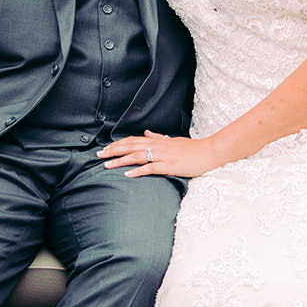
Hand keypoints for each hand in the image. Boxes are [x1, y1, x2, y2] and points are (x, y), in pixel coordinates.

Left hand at [99, 129, 218, 178]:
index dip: (118, 144)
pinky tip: (127, 174)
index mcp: (158, 141)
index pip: (132, 140)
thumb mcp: (173, 140)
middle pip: (130, 147)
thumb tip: (147, 132)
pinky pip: (150, 168)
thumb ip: (159, 137)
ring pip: (137, 156)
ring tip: (107, 165)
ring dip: (120, 160)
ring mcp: (163, 156)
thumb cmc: (192, 148)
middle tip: (99, 156)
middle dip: (113, 151)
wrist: (208, 153)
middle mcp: (158, 146)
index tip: (105, 148)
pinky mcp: (169, 165)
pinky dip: (137, 171)